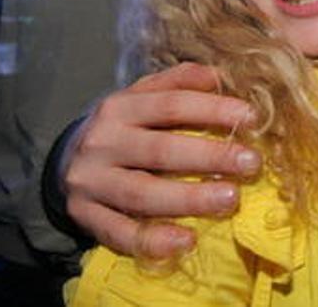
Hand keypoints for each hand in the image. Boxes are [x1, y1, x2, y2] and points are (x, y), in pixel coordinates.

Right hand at [63, 62, 261, 258]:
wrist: (66, 161)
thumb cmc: (123, 127)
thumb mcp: (142, 96)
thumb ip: (178, 83)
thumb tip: (217, 76)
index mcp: (119, 107)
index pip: (171, 105)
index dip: (212, 110)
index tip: (251, 118)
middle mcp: (102, 143)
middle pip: (160, 150)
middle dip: (209, 156)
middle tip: (251, 162)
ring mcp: (91, 182)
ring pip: (142, 193)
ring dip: (189, 198)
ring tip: (230, 199)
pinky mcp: (85, 217)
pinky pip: (120, 233)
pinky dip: (153, 241)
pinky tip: (187, 240)